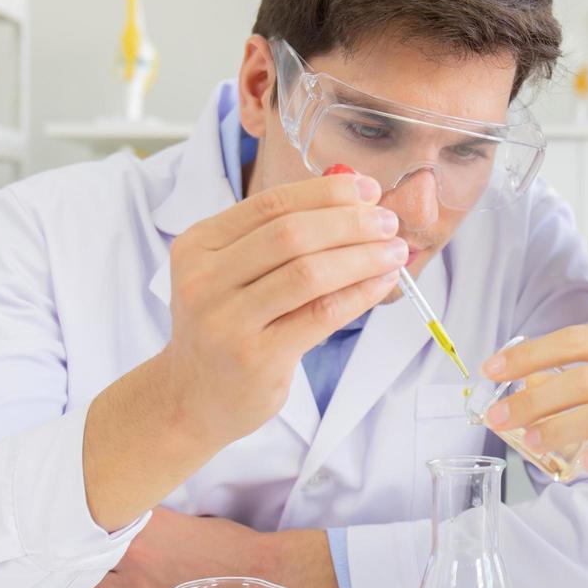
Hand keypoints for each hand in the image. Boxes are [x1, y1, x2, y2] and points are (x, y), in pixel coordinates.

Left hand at [76, 509, 345, 587]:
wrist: (255, 578)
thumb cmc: (230, 546)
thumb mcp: (187, 518)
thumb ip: (153, 521)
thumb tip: (134, 523)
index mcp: (147, 520)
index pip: (97, 515)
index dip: (89, 522)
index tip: (88, 524)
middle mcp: (133, 552)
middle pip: (81, 551)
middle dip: (85, 553)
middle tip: (94, 555)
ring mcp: (131, 586)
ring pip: (79, 585)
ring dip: (86, 581)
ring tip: (102, 580)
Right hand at [159, 173, 406, 449]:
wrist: (193, 397)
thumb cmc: (226, 328)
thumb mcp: (232, 274)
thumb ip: (279, 238)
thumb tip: (354, 201)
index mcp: (199, 245)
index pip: (270, 203)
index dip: (325, 192)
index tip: (367, 190)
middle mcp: (204, 279)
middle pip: (291, 234)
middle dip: (350, 222)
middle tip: (387, 223)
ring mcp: (227, 321)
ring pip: (309, 273)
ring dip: (362, 257)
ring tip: (393, 251)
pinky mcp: (256, 357)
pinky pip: (321, 314)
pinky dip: (359, 293)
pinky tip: (381, 283)